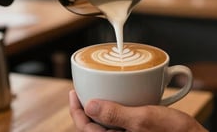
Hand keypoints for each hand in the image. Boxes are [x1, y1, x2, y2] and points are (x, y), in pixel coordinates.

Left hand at [69, 90, 207, 131]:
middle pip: (93, 126)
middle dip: (86, 108)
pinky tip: (118, 99)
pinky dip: (114, 110)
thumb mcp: (143, 119)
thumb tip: (90, 106)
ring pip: (105, 123)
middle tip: (82, 89)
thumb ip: (115, 114)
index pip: (86, 128)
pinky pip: (118, 122)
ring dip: (99, 107)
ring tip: (96, 91)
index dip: (76, 110)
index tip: (73, 92)